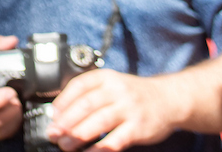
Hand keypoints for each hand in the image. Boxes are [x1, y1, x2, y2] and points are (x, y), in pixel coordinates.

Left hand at [47, 69, 184, 150]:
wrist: (169, 99)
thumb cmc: (134, 94)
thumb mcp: (113, 83)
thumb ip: (90, 92)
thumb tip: (60, 111)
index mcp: (107, 78)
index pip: (79, 85)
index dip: (62, 101)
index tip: (52, 115)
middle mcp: (117, 90)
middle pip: (86, 105)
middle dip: (66, 121)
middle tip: (53, 133)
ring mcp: (128, 109)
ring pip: (98, 122)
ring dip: (78, 135)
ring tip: (65, 145)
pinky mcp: (138, 128)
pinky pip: (115, 140)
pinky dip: (98, 149)